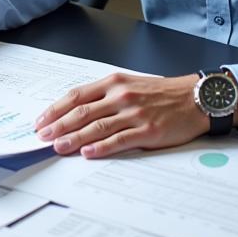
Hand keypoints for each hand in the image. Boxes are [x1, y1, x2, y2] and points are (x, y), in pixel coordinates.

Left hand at [34, 72, 207, 157]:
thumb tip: (76, 112)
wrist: (196, 98)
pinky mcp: (147, 131)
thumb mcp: (129, 84)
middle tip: (43, 137)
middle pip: (81, 112)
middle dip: (58, 125)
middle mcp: (121, 96)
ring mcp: (134, 114)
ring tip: (58, 147)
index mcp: (113, 83)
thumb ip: (104, 96)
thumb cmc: (161, 93)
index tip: (41, 121)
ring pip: (97, 127)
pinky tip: (88, 153)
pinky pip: (119, 140)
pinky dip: (101, 147)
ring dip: (74, 138)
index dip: (56, 109)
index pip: (76, 96)